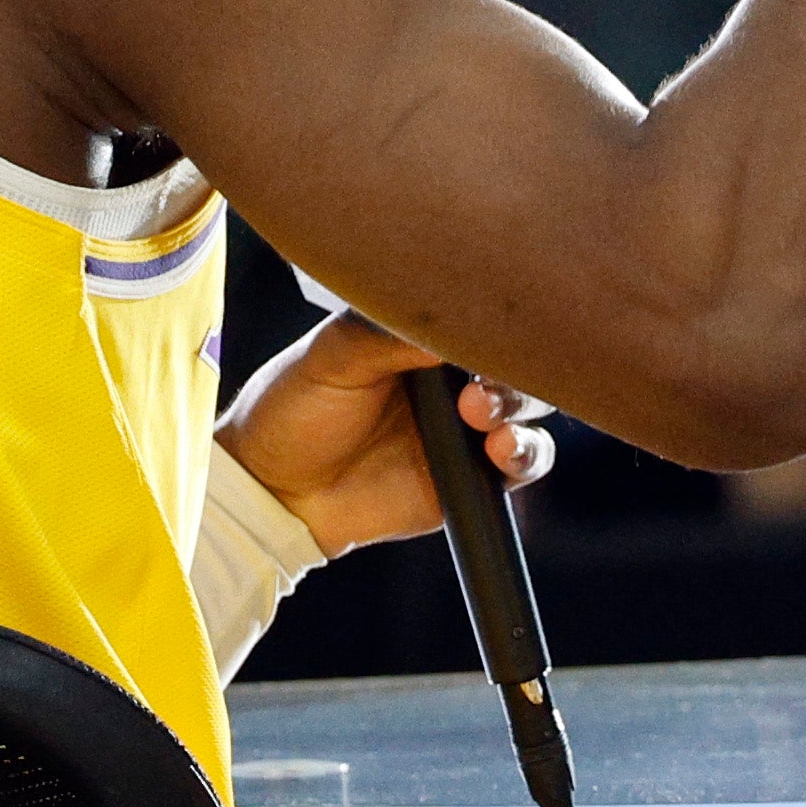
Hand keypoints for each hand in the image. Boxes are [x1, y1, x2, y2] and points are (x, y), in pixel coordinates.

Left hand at [218, 311, 551, 557]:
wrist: (277, 493)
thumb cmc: (293, 411)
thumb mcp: (333, 356)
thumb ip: (388, 333)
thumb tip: (453, 316)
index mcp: (420, 336)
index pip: (478, 313)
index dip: (494, 315)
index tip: (491, 318)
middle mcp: (451, 377)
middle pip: (515, 357)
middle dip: (513, 365)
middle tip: (477, 381)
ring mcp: (467, 426)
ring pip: (529, 405)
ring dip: (518, 405)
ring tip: (480, 416)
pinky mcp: (474, 475)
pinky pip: (525, 459)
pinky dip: (527, 451)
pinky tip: (503, 449)